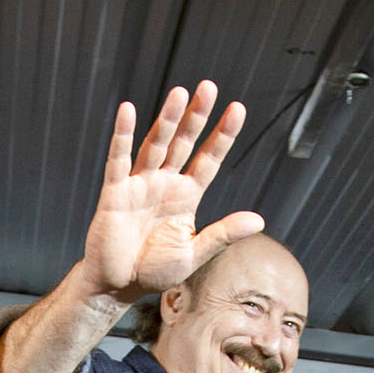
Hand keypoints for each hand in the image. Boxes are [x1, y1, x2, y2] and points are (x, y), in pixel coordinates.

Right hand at [81, 81, 264, 303]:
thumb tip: (258, 220)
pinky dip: (122, 136)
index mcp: (186, 196)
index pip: (208, 159)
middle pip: (184, 143)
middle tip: (209, 86)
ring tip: (180, 93)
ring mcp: (139, 185)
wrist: (118, 286)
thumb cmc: (154, 271)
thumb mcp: (194, 254)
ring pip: (156, 145)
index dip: (222, 135)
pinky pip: (119, 160)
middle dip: (197, 116)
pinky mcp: (115, 193)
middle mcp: (164, 184)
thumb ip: (223, 234)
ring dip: (168, 119)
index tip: (237, 108)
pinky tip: (128, 111)